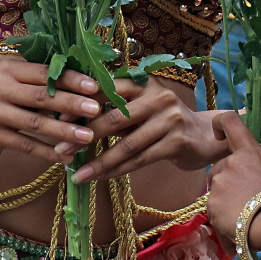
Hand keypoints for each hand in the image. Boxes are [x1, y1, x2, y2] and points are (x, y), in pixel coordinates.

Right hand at [0, 60, 102, 165]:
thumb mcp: (13, 81)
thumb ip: (40, 81)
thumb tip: (84, 86)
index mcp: (9, 69)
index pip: (44, 72)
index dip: (70, 79)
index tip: (94, 86)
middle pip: (41, 97)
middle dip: (71, 104)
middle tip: (96, 109)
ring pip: (35, 123)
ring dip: (63, 132)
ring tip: (87, 137)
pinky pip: (25, 145)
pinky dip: (47, 152)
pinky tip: (65, 157)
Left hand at [71, 75, 226, 181]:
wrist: (203, 136)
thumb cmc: (162, 121)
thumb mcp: (141, 107)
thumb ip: (115, 109)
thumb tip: (71, 122)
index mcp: (144, 82)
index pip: (108, 89)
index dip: (81, 105)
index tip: (57, 120)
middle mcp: (158, 96)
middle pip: (115, 117)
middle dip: (84, 136)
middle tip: (60, 151)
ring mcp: (170, 119)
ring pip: (126, 144)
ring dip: (98, 162)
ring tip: (76, 174)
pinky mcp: (177, 142)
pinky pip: (139, 160)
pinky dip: (116, 170)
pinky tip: (99, 177)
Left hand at [207, 112, 260, 246]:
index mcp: (248, 152)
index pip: (231, 123)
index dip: (221, 123)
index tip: (218, 131)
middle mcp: (230, 162)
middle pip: (220, 166)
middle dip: (228, 178)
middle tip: (244, 194)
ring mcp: (219, 181)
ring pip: (217, 188)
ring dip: (225, 197)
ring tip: (242, 211)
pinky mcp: (211, 201)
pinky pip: (213, 207)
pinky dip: (221, 213)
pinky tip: (234, 221)